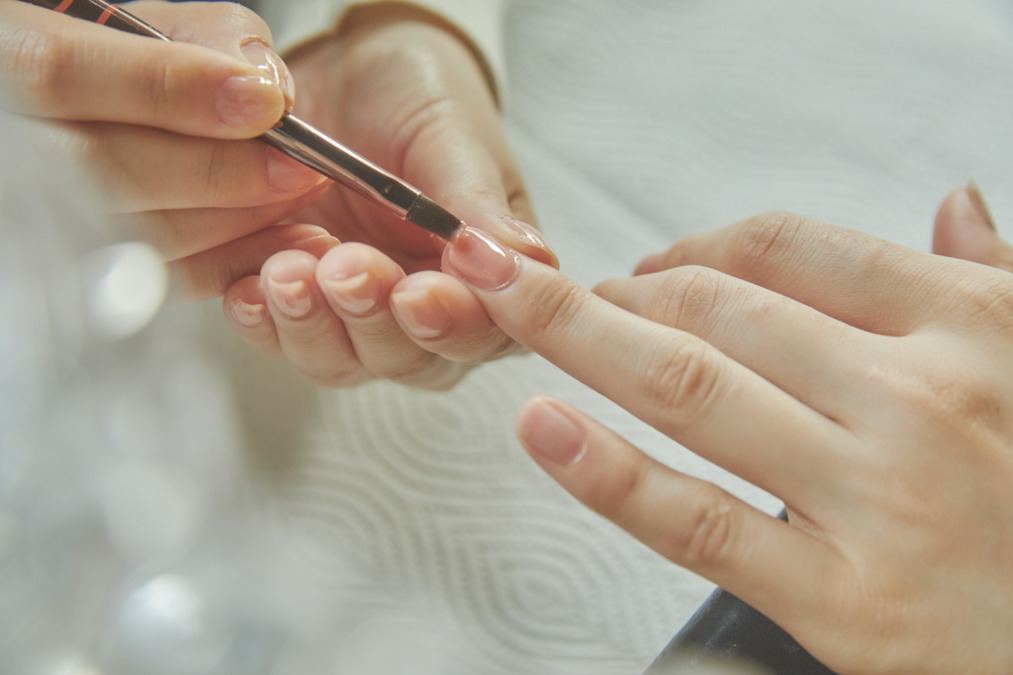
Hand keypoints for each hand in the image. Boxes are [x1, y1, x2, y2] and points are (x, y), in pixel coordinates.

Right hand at [2, 0, 334, 298]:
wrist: (83, 121)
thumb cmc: (116, 65)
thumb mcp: (148, 26)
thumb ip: (205, 39)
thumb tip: (263, 87)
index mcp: (2, 57)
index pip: (61, 72)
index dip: (170, 90)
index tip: (262, 103)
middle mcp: (10, 145)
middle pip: (100, 169)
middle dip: (216, 171)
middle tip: (296, 166)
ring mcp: (40, 216)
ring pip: (129, 231)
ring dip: (232, 220)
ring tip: (297, 195)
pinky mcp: (88, 269)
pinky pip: (157, 278)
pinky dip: (228, 263)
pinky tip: (279, 243)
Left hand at [222, 5, 555, 388]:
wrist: (345, 73)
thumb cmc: (417, 100)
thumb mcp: (451, 135)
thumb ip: (476, 202)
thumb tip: (529, 261)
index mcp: (487, 285)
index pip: (486, 333)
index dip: (453, 325)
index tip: (418, 293)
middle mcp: (426, 316)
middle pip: (410, 361)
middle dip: (373, 321)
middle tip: (347, 268)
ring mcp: (356, 318)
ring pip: (340, 361)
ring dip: (313, 326)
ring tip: (290, 271)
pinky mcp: (294, 306)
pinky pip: (275, 336)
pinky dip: (262, 320)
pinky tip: (251, 290)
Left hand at [440, 186, 1012, 673]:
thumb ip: (991, 279)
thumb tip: (952, 203)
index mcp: (966, 328)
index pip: (791, 251)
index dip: (695, 248)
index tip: (649, 264)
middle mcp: (916, 400)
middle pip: (718, 309)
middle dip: (619, 293)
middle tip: (570, 298)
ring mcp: (875, 498)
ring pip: (689, 389)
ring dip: (580, 338)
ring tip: (517, 314)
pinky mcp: (842, 601)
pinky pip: (696, 518)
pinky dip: (604, 468)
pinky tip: (542, 426)